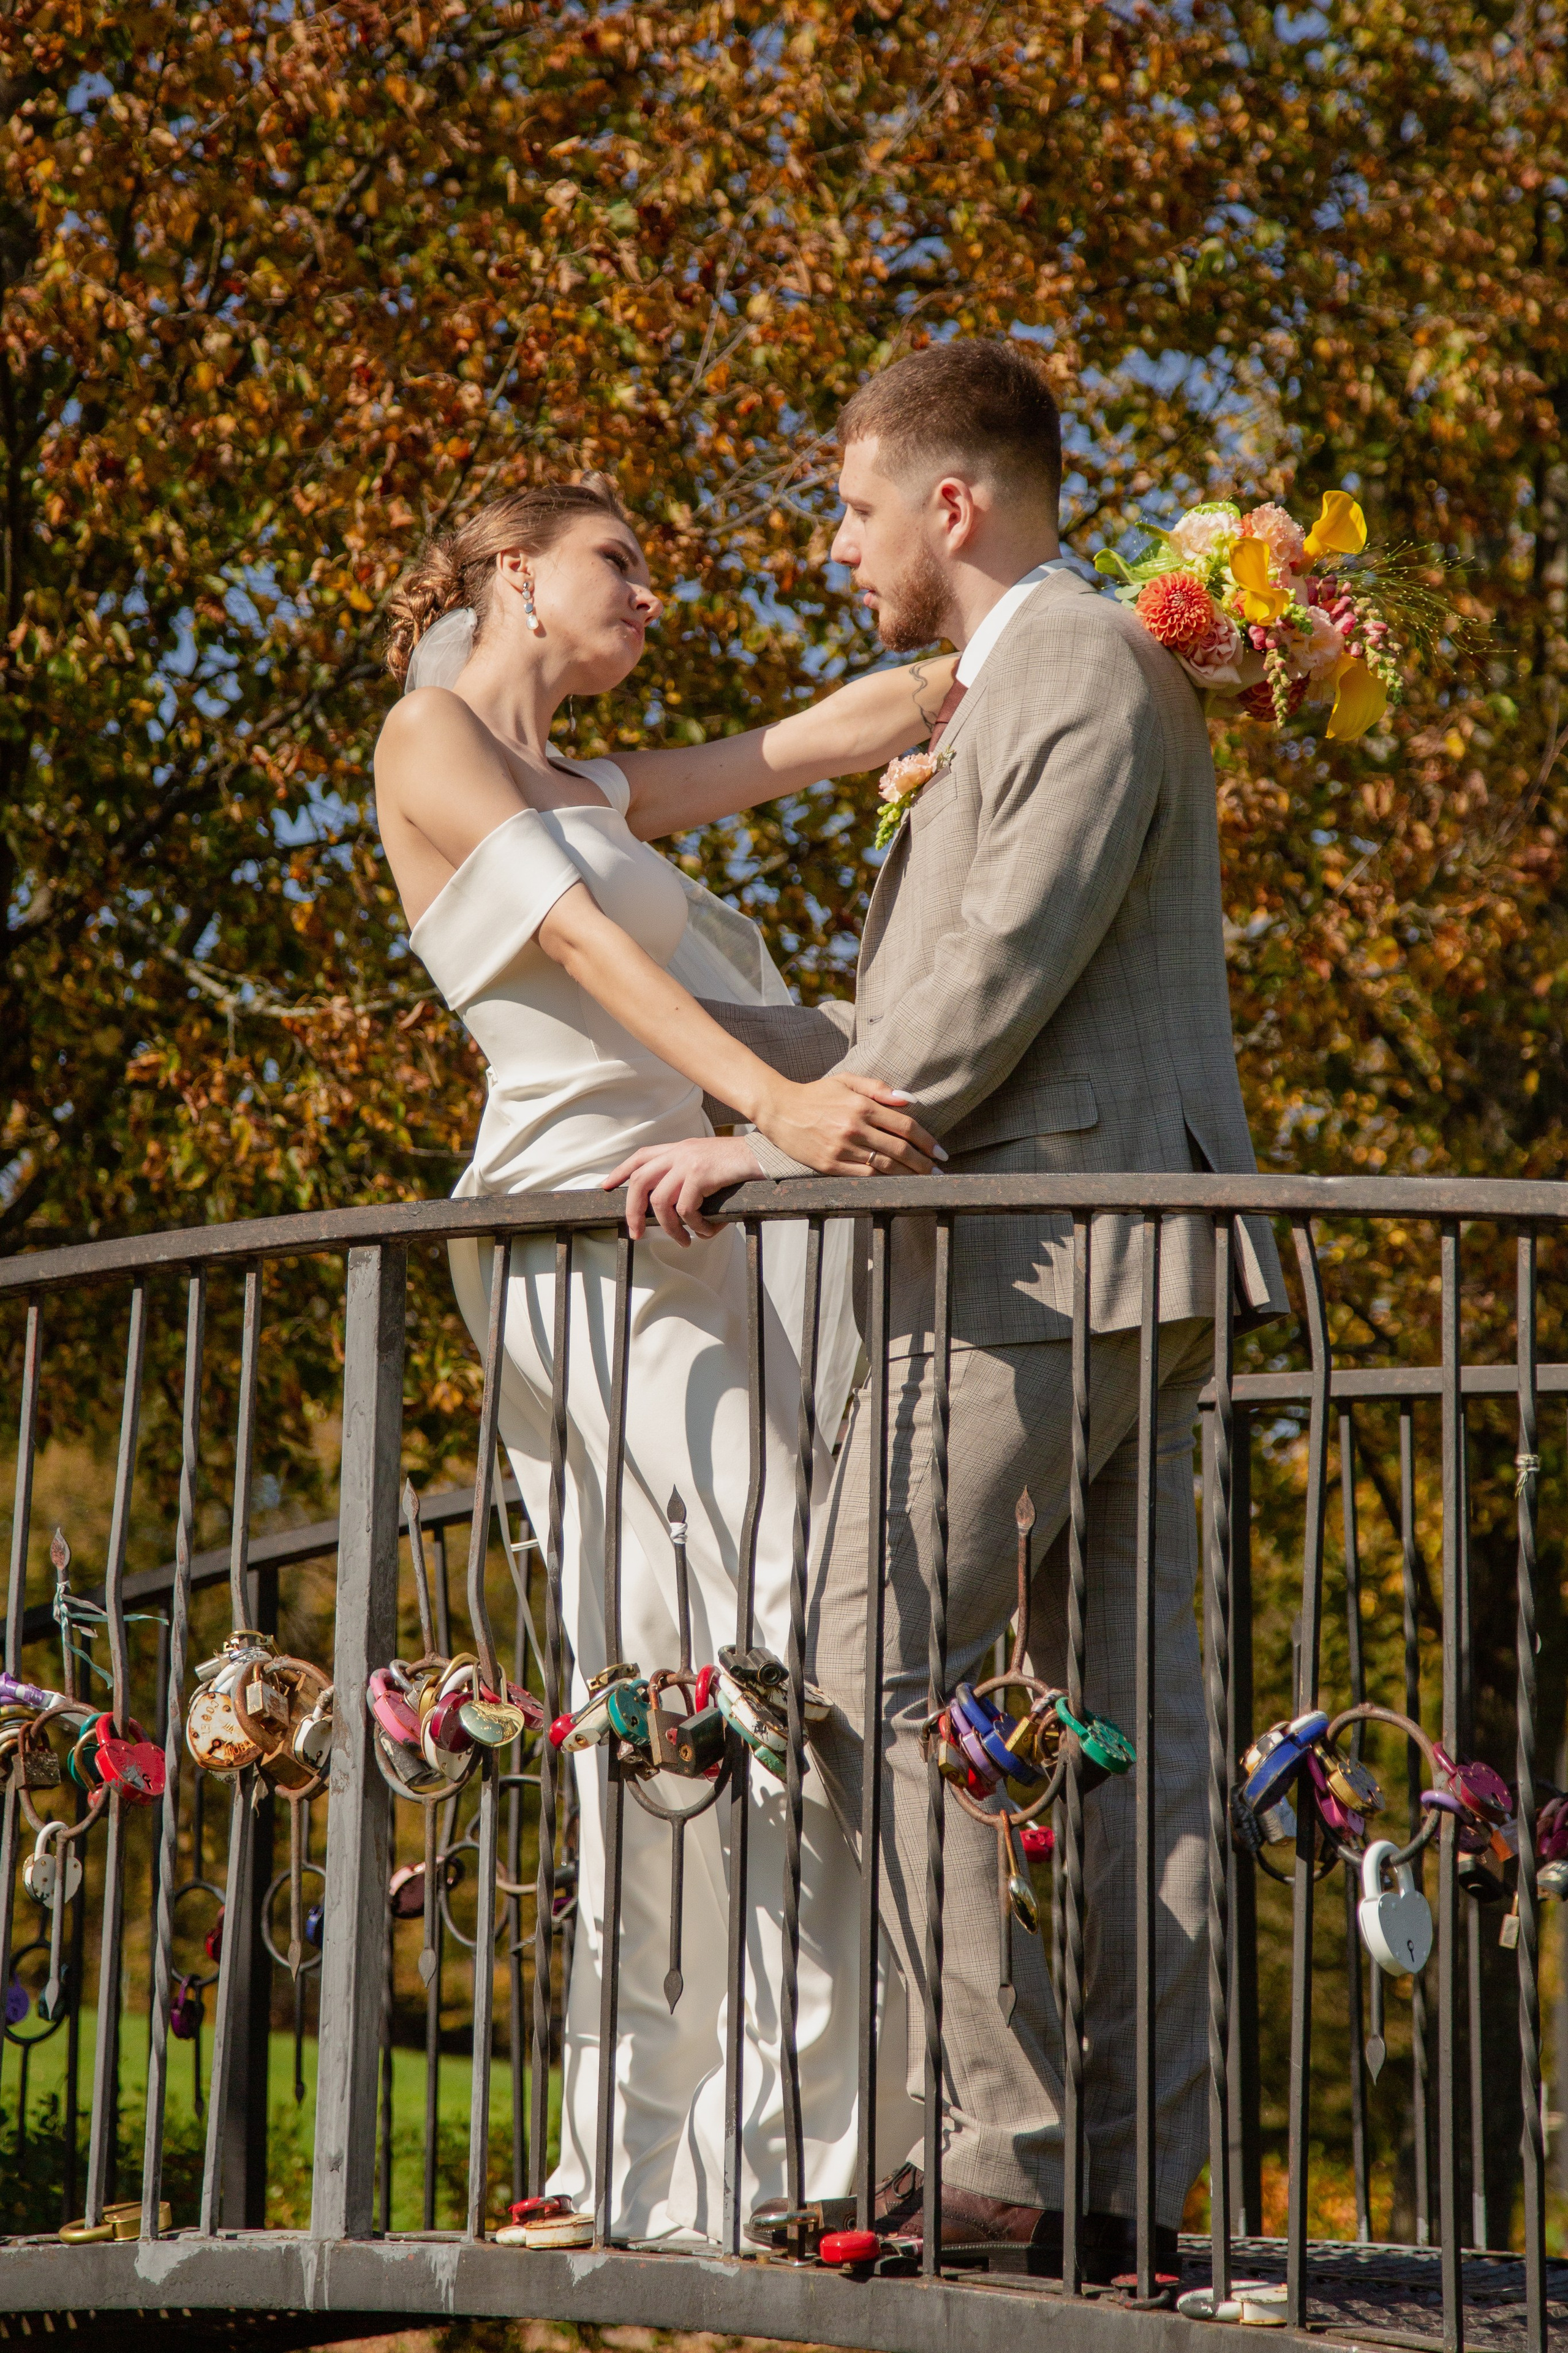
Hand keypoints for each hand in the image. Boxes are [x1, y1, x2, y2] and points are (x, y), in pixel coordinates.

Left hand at [603, 1134, 764, 1244]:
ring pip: (660, 1202)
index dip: (620, 1171)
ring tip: (683, 1241)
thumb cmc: (739, 1166)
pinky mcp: (700, 1174)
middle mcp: (679, 1152)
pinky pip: (685, 1209)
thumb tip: (674, 1211)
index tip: (606, 1186)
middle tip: (637, 1234)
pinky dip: (694, 1225)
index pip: (641, 1157)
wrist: (764, 1156)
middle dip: (632, 1212)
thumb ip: (687, 1176)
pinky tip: (706, 1230)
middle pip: (639, 1182)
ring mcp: (688, 1162)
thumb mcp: (707, 1164)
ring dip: (669, 1228)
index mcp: (679, 1149)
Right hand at [755, 1072, 944, 1175]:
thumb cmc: (816, 1094)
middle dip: (924, 1163)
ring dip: (909, 1175)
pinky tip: (898, 1183)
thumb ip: (879, 1088)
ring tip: (925, 1180)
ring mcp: (842, 1148)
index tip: (941, 1152)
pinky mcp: (830, 1165)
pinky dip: (885, 1180)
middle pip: (900, 1149)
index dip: (927, 1141)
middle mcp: (854, 1128)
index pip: (905, 1126)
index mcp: (861, 1105)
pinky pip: (865, 1176)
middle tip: (939, 1171)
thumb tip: (909, 1101)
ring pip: (885, 1166)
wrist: (779, 1110)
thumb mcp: (847, 1080)